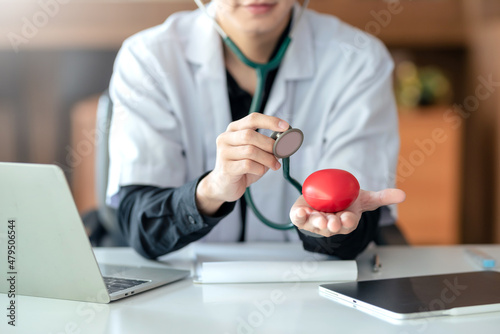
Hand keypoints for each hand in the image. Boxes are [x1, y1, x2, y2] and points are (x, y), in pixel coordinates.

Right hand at [196, 113, 289, 214]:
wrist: (225, 186)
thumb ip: (267, 145)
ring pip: (250, 151)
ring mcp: (224, 153)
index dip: (270, 121)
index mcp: (234, 129)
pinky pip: (247, 165)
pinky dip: (260, 168)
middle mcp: (226, 138)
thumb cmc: (243, 167)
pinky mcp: (226, 168)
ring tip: (274, 165)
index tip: (285, 126)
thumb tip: (285, 142)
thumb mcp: (256, 153)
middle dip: (269, 144)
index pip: (252, 119)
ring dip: (267, 159)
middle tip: (281, 152)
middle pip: (250, 135)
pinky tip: (261, 171)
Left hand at [290, 189, 405, 236]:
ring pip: (315, 224)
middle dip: (332, 225)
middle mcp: (330, 225)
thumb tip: (403, 195)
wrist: (325, 199)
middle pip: (331, 227)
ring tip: (315, 217)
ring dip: (315, 221)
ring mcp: (315, 223)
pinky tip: (299, 212)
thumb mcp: (364, 199)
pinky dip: (298, 217)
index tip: (348, 217)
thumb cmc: (345, 202)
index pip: (348, 224)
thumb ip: (383, 197)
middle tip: (332, 221)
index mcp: (346, 223)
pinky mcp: (301, 218)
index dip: (348, 221)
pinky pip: (298, 220)